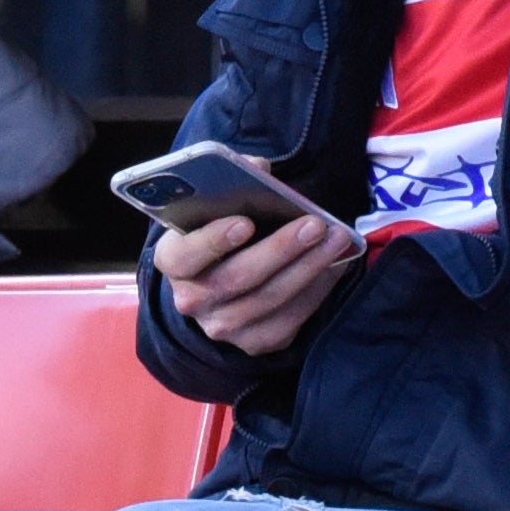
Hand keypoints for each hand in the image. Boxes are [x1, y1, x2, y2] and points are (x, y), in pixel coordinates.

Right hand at [156, 201, 358, 358]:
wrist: (218, 288)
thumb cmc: (220, 238)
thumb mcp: (214, 209)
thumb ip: (231, 184)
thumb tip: (258, 168)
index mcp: (172, 261)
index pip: (184, 256)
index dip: (212, 241)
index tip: (245, 222)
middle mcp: (191, 299)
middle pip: (237, 278)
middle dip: (280, 249)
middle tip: (315, 225)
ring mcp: (222, 326)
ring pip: (271, 299)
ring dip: (309, 267)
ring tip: (337, 240)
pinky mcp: (255, 342)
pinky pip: (291, 318)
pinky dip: (317, 290)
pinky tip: (334, 266)